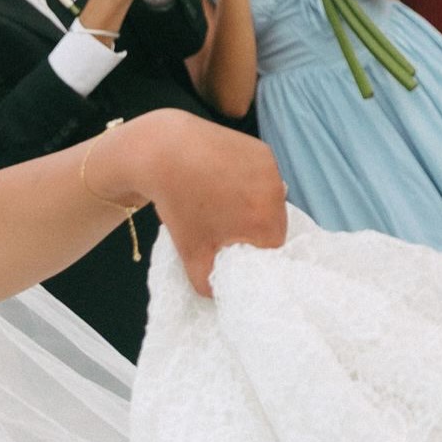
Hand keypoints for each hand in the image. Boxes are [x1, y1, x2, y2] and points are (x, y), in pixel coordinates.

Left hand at [95, 111, 287, 297]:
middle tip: (221, 227)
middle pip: (274, 223)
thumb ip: (210, 284)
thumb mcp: (192, 255)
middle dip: (252, 229)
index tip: (227, 249)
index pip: (271, 250)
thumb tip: (221, 292)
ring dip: (252, 204)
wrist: (165, 152)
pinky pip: (263, 176)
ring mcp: (270, 167)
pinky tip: (223, 180)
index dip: (250, 254)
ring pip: (269, 199)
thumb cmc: (179, 205)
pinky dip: (249, 182)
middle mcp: (276, 192)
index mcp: (265, 221)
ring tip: (220, 201)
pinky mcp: (261, 149)